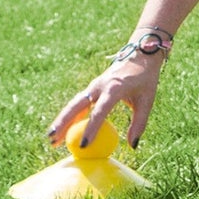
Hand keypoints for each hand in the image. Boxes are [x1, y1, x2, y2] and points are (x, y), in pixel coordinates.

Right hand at [47, 43, 164, 150]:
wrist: (141, 53)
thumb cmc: (146, 78)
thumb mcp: (147, 99)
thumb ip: (140, 122)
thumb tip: (133, 145)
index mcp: (114, 88)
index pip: (99, 111)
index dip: (91, 128)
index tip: (83, 144)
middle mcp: (100, 86)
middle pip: (76, 106)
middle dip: (63, 123)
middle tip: (53, 141)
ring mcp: (94, 85)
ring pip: (73, 104)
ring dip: (62, 120)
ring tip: (51, 139)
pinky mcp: (92, 87)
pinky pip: (79, 103)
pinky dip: (70, 116)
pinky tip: (64, 129)